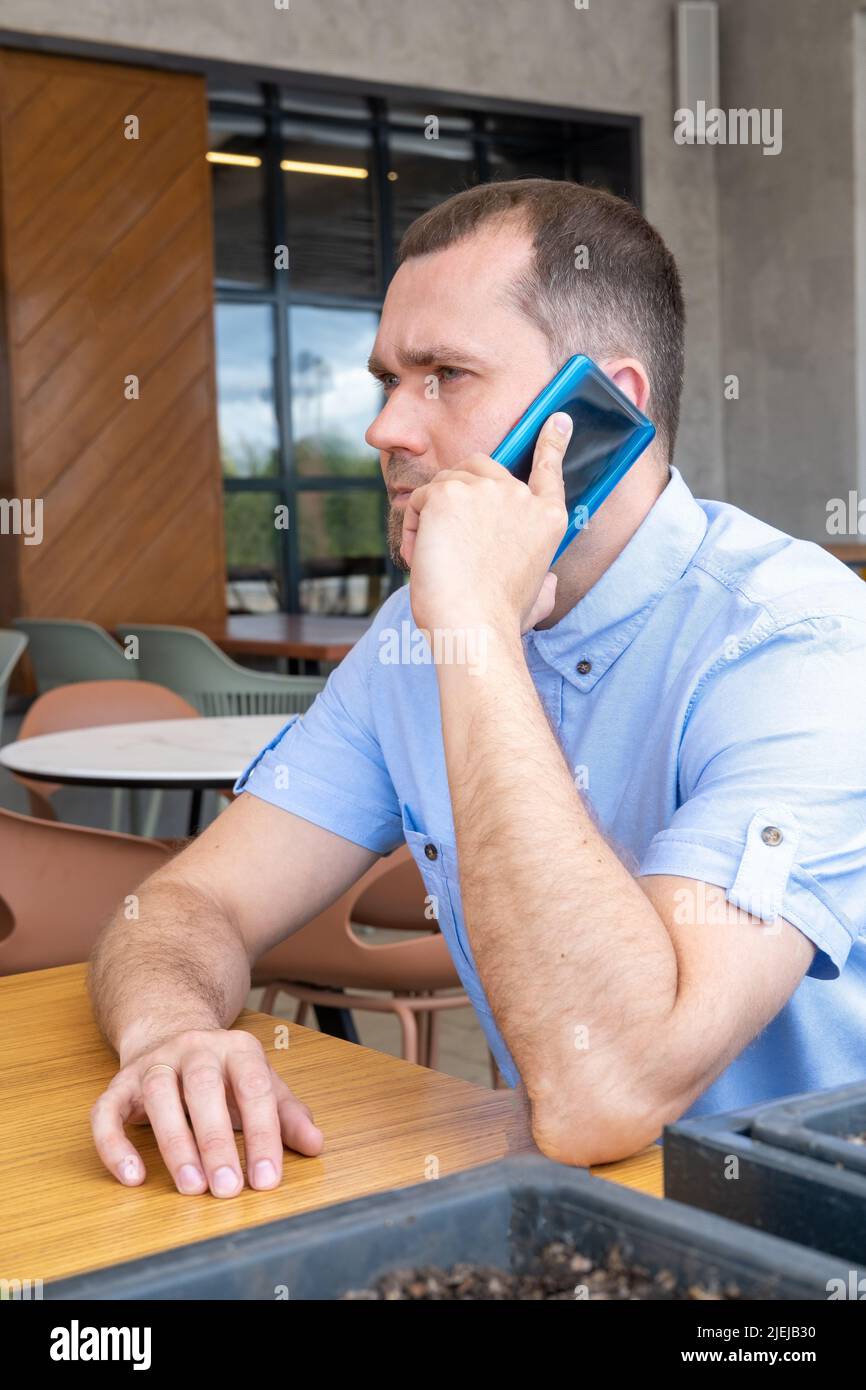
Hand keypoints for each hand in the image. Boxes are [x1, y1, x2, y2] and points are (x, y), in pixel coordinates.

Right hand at [90, 1028, 322, 1197]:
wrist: (170, 1032)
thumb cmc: (224, 1075)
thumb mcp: (262, 1086)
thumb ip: (287, 1115)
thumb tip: (316, 1145)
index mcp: (237, 1048)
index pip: (254, 1088)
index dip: (262, 1134)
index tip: (266, 1180)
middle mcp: (194, 1048)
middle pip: (203, 1088)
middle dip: (216, 1140)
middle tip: (227, 1188)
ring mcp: (154, 1062)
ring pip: (158, 1094)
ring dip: (174, 1143)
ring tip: (191, 1187)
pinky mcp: (119, 1083)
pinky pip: (107, 1111)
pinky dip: (115, 1145)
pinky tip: (133, 1178)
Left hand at [400, 411, 571, 636]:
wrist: (474, 628)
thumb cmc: (499, 622)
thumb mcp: (537, 599)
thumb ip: (544, 584)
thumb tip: (551, 584)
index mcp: (548, 519)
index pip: (550, 468)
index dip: (552, 442)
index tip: (557, 419)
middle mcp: (522, 497)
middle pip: (479, 467)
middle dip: (457, 492)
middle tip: (447, 535)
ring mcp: (487, 490)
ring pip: (444, 485)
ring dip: (433, 518)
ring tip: (439, 560)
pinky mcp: (450, 493)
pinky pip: (420, 500)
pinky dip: (415, 528)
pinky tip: (425, 556)